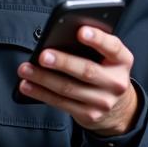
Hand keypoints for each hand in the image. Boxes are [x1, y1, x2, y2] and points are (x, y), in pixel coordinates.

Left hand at [17, 24, 138, 135]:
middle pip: (86, 71)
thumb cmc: (104, 72)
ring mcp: (103, 101)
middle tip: (42, 56)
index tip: (80, 31)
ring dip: (43, 78)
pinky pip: (60, 103)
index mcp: (122, 61)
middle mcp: (116, 82)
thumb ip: (91, 47)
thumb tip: (56, 38)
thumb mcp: (107, 58)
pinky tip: (26, 85)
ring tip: (25, 69)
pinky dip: (40, 93)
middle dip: (63, 62)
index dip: (97, 39)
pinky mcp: (89, 115)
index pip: (112, 47)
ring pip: (68, 88)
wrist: (117, 109)